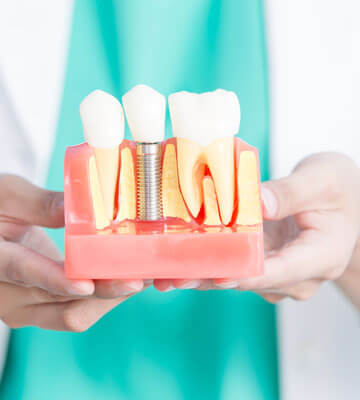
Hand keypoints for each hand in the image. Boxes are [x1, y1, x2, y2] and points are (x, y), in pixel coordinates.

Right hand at [0, 175, 144, 332]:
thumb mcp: (4, 194)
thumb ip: (43, 203)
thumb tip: (87, 208)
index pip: (18, 269)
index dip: (54, 278)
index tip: (87, 283)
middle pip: (54, 297)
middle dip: (100, 288)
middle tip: (137, 276)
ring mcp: (14, 309)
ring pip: (68, 315)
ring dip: (107, 299)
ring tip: (139, 278)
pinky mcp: (32, 314)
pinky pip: (72, 317)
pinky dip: (101, 303)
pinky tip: (122, 284)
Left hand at [154, 153, 359, 304]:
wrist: (344, 201)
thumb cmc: (338, 189)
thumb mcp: (322, 179)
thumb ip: (291, 192)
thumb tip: (258, 203)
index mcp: (321, 256)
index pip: (280, 271)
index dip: (244, 274)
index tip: (214, 274)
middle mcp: (298, 274)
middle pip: (251, 280)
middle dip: (211, 277)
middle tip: (173, 276)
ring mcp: (279, 272)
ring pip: (238, 278)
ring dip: (203, 275)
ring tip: (165, 275)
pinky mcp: (264, 263)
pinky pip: (236, 267)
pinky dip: (209, 264)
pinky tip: (179, 262)